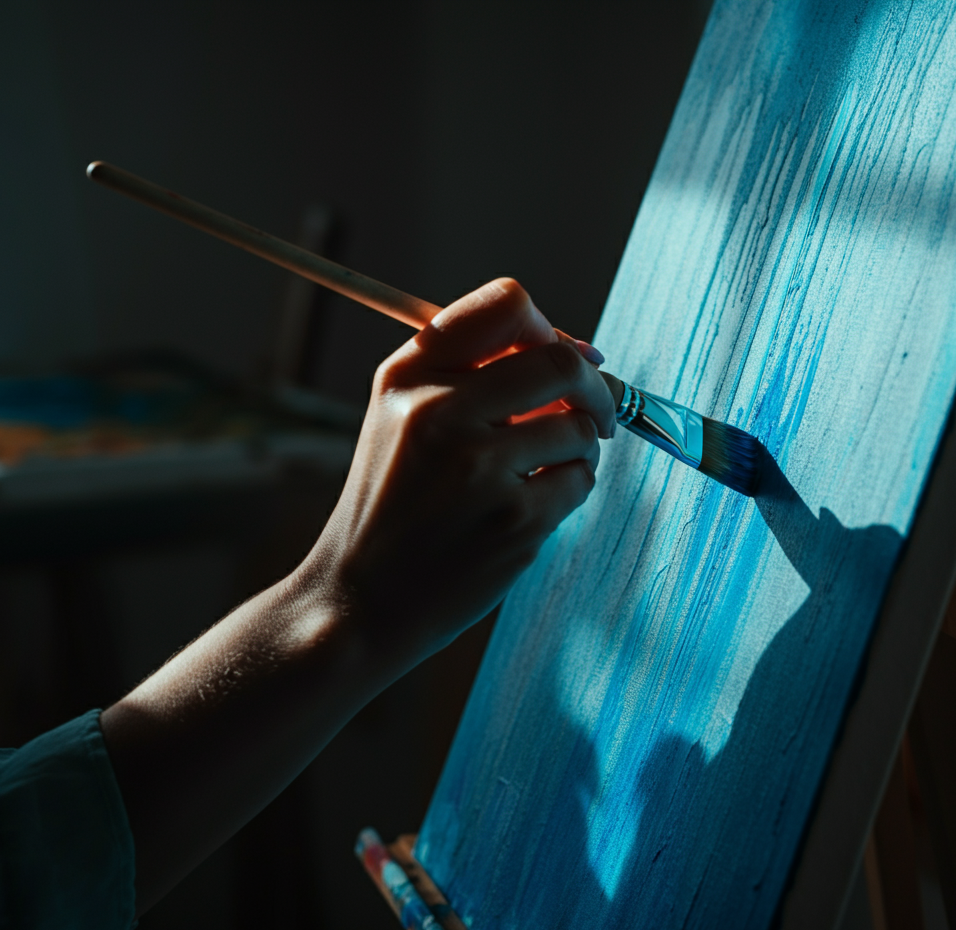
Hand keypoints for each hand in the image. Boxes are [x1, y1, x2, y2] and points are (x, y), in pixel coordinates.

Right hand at [306, 277, 615, 675]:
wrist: (359, 600)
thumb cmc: (391, 505)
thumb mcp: (398, 419)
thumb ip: (468, 371)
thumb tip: (580, 352)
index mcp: (408, 378)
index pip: (507, 305)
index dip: (552, 327)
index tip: (568, 356)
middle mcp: (440, 414)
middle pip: (561, 363)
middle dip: (596, 388)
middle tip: (596, 415)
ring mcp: (479, 470)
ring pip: (578, 429)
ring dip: (577, 450)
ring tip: (537, 477)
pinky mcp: (513, 522)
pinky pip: (579, 481)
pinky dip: (567, 490)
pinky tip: (526, 512)